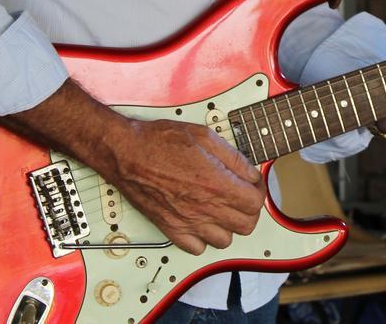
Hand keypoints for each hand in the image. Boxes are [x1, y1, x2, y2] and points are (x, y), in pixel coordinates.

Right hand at [109, 118, 265, 254]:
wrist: (127, 153)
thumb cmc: (160, 142)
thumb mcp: (204, 136)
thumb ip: (232, 157)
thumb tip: (250, 171)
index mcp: (216, 183)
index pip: (255, 202)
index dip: (258, 191)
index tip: (251, 183)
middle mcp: (204, 207)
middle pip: (246, 225)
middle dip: (248, 209)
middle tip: (240, 194)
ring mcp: (188, 222)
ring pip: (225, 240)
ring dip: (228, 225)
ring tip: (220, 208)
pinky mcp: (171, 229)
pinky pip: (197, 248)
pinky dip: (203, 238)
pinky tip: (200, 220)